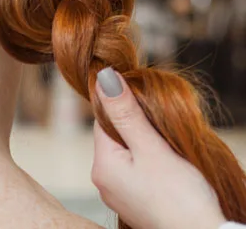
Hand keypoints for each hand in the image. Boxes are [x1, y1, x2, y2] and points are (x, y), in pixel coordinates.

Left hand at [92, 67, 226, 228]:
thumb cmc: (179, 197)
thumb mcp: (151, 148)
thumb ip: (126, 112)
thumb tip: (103, 77)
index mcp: (101, 166)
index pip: (103, 119)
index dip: (124, 107)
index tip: (147, 107)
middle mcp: (103, 182)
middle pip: (115, 136)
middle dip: (138, 128)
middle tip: (163, 135)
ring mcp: (119, 195)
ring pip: (128, 154)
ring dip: (146, 146)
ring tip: (169, 154)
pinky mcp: (135, 203)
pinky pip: (137, 171)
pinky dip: (151, 164)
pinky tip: (170, 170)